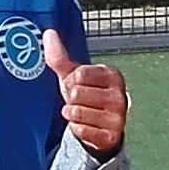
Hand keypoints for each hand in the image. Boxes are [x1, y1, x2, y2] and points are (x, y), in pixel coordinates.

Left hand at [41, 27, 126, 155]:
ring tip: (81, 114)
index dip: (70, 82)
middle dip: (70, 100)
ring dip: (72, 115)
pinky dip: (77, 129)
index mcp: (113, 76)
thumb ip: (60, 56)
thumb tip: (48, 33)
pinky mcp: (112, 136)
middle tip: (78, 102)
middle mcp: (120, 95)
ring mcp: (118, 117)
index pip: (79, 74)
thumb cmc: (86, 97)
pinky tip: (85, 127)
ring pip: (76, 112)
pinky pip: (81, 130)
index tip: (75, 86)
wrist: (100, 128)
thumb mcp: (73, 77)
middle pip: (76, 93)